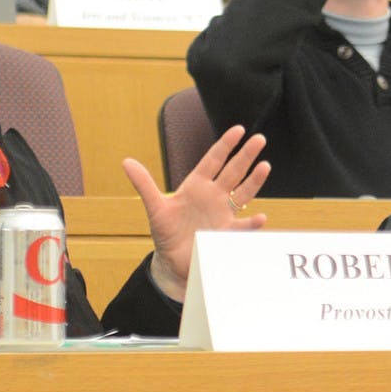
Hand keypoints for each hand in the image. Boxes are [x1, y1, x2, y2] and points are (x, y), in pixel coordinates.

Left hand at [122, 125, 270, 300]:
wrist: (173, 261)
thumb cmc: (165, 232)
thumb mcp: (154, 207)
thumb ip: (144, 184)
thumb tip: (126, 161)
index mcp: (196, 185)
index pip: (213, 160)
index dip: (226, 145)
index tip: (239, 130)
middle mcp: (213, 196)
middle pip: (233, 171)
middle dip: (245, 156)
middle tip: (259, 139)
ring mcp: (222, 213)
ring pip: (242, 193)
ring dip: (254, 181)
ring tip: (265, 166)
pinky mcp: (226, 233)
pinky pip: (241, 226)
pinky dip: (251, 223)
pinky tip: (261, 218)